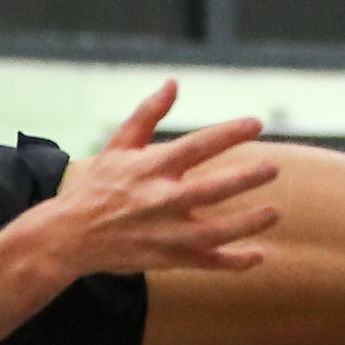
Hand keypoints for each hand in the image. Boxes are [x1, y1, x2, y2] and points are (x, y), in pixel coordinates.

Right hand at [52, 80, 280, 275]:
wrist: (69, 237)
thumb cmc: (96, 187)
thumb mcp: (118, 146)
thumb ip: (148, 114)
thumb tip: (173, 82)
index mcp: (151, 168)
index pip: (198, 146)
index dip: (229, 134)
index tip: (257, 124)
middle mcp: (161, 200)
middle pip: (213, 189)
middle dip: (247, 178)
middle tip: (273, 167)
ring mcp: (166, 233)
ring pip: (217, 230)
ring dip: (249, 222)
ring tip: (275, 211)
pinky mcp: (167, 258)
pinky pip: (207, 262)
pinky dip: (234, 262)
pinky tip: (258, 256)